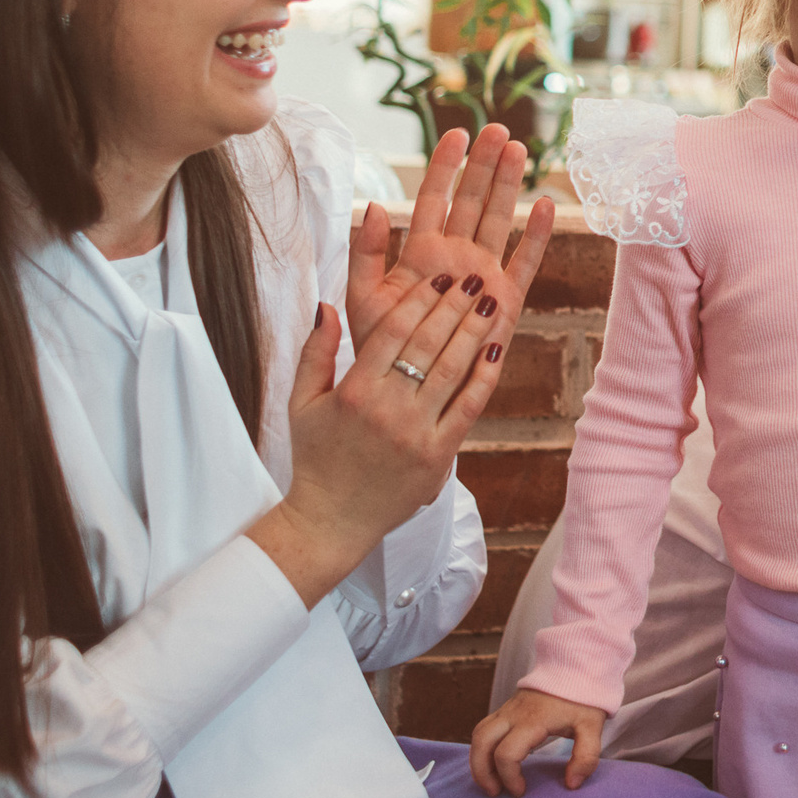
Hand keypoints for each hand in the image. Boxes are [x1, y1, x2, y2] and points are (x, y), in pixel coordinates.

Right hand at [248, 256, 524, 606]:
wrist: (331, 521)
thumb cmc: (315, 459)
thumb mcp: (301, 403)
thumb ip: (315, 352)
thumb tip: (326, 305)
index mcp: (353, 391)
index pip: (392, 332)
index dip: (419, 299)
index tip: (438, 277)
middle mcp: (386, 409)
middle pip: (426, 345)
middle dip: (452, 307)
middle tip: (472, 278)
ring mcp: (414, 433)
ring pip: (450, 371)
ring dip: (473, 332)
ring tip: (489, 302)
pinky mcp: (436, 456)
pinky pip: (466, 409)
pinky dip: (483, 378)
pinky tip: (496, 351)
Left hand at [348, 124, 550, 350]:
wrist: (408, 387)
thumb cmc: (381, 346)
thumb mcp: (363, 297)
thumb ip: (365, 252)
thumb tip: (373, 205)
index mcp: (421, 252)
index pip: (434, 198)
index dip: (445, 166)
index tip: (456, 134)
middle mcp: (456, 257)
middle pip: (472, 201)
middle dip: (484, 165)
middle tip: (497, 131)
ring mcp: (484, 275)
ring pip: (499, 220)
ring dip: (509, 187)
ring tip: (519, 151)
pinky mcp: (506, 300)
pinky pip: (525, 262)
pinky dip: (536, 236)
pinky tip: (546, 205)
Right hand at [471, 689, 606, 796]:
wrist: (576, 666)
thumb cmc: (584, 698)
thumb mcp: (592, 727)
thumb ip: (585, 757)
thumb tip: (571, 784)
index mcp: (532, 721)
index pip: (506, 754)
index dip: (509, 777)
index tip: (521, 791)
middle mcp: (513, 714)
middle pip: (482, 743)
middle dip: (482, 772)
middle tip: (495, 792)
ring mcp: (507, 709)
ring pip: (478, 734)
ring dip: (478, 761)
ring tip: (491, 782)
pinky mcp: (506, 708)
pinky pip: (484, 728)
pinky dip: (483, 748)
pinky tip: (494, 762)